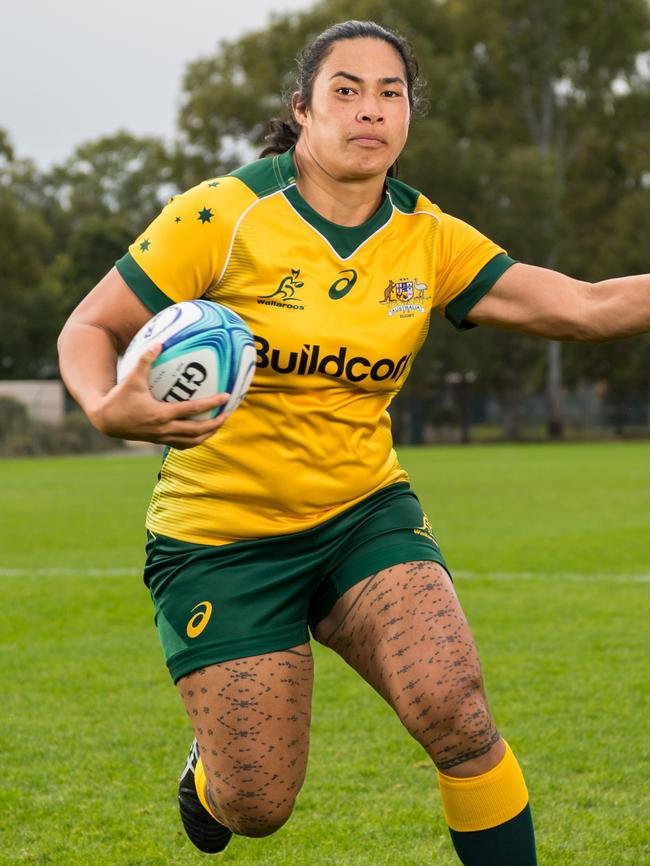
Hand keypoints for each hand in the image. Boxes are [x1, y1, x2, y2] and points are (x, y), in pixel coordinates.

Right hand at [88, 345, 231, 448]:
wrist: (106, 421)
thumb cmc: (119, 398)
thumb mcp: (132, 378)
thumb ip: (145, 360)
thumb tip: (158, 343)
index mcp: (161, 414)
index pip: (192, 410)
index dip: (211, 403)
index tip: (226, 397)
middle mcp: (165, 429)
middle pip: (198, 430)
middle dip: (216, 423)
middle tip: (228, 412)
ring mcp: (163, 437)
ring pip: (192, 441)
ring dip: (208, 433)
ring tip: (219, 423)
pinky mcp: (159, 441)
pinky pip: (182, 444)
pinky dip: (195, 440)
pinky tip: (201, 432)